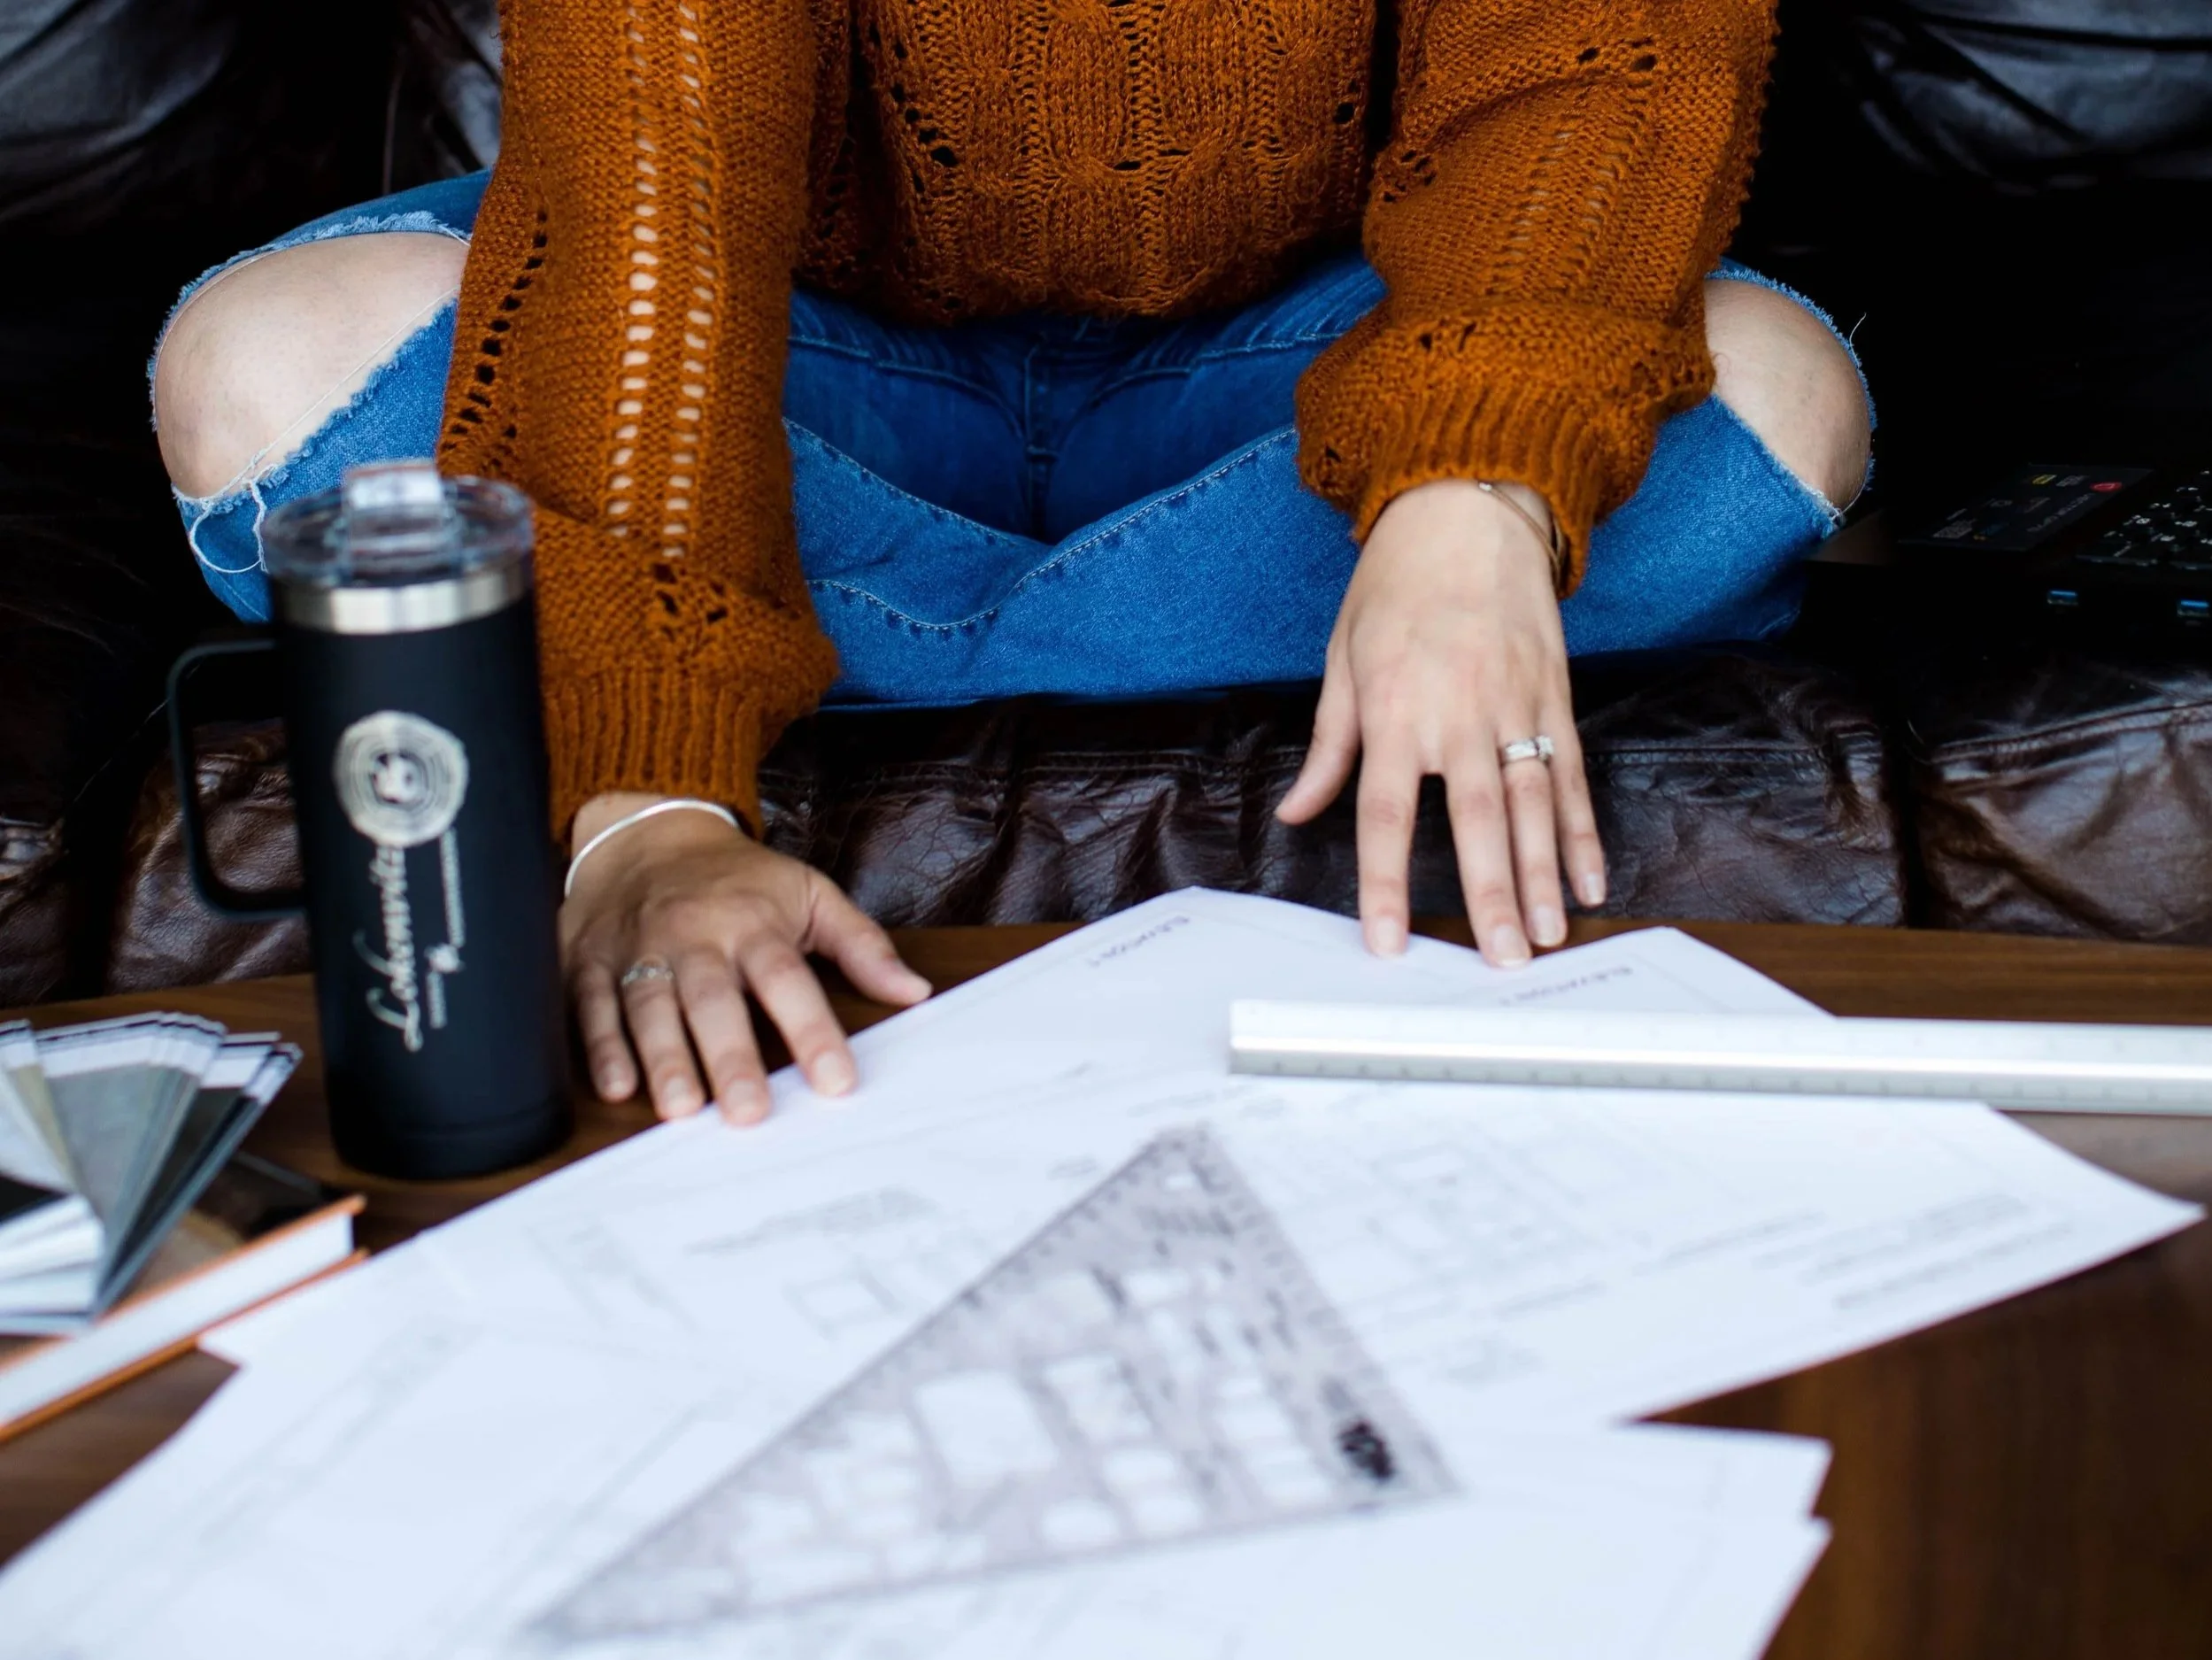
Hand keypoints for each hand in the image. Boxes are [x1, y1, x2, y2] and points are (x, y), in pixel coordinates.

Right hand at [561, 794, 930, 1124]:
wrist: (648, 833)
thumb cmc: (739, 878)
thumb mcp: (810, 893)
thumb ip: (861, 944)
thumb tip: (914, 991)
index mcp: (753, 923)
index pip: (787, 979)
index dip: (812, 1030)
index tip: (836, 1082)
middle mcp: (694, 937)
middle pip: (713, 1000)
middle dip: (730, 1056)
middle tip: (747, 1112)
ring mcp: (637, 949)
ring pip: (649, 1006)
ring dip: (663, 1058)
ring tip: (681, 1108)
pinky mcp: (588, 960)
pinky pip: (590, 1004)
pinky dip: (600, 1046)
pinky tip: (616, 1084)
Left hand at [1276, 479, 1606, 966]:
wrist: (1465, 510)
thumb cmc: (1394, 586)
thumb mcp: (1342, 658)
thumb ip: (1329, 745)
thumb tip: (1297, 812)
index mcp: (1395, 709)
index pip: (1386, 813)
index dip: (1384, 883)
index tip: (1388, 942)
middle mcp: (1459, 713)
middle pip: (1475, 821)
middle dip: (1491, 895)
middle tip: (1502, 958)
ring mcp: (1515, 705)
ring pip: (1534, 805)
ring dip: (1545, 875)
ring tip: (1551, 934)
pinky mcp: (1554, 695)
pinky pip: (1573, 774)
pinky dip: (1584, 831)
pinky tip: (1591, 879)